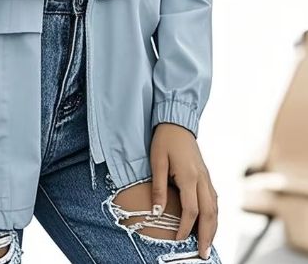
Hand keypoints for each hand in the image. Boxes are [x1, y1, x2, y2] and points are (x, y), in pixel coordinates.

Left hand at [150, 123, 218, 258]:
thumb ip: (158, 186)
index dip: (186, 227)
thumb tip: (157, 211)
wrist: (177, 122)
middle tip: (203, 254)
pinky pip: (214, 199)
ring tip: (208, 244)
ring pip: (215, 208)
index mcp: (190, 176)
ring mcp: (207, 177)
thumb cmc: (164, 140)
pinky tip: (210, 223)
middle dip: (207, 236)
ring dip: (213, 228)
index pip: (191, 210)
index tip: (179, 240)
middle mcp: (202, 179)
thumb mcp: (157, 161)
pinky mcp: (206, 175)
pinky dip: (214, 215)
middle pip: (210, 214)